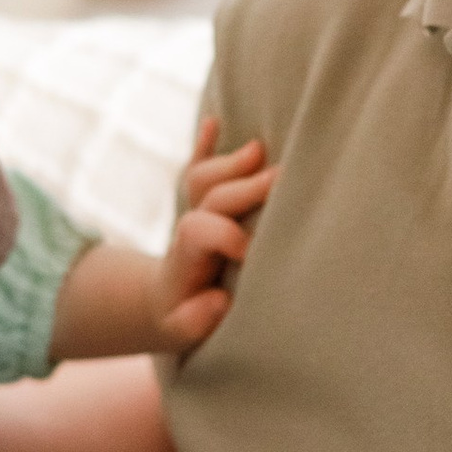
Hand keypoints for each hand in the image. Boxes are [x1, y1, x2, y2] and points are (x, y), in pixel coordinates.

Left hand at [156, 119, 276, 350]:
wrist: (166, 304)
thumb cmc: (186, 318)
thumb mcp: (185, 330)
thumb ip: (196, 320)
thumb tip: (217, 299)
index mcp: (187, 257)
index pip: (201, 230)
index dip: (223, 233)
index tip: (248, 250)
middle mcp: (191, 227)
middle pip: (213, 196)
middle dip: (245, 185)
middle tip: (284, 176)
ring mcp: (197, 211)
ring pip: (204, 178)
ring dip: (230, 162)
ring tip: (259, 150)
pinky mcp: (203, 203)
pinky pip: (198, 168)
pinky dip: (205, 145)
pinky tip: (213, 122)